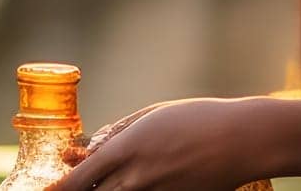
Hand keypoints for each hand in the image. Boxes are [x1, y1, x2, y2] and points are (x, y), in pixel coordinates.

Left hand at [46, 97, 263, 190]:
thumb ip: (119, 133)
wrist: (241, 140)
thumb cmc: (198, 119)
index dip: (59, 189)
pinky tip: (136, 185)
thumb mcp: (152, 116)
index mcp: (126, 151)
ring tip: (113, 181)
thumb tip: (93, 149)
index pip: (78, 181)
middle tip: (73, 188)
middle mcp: (135, 179)